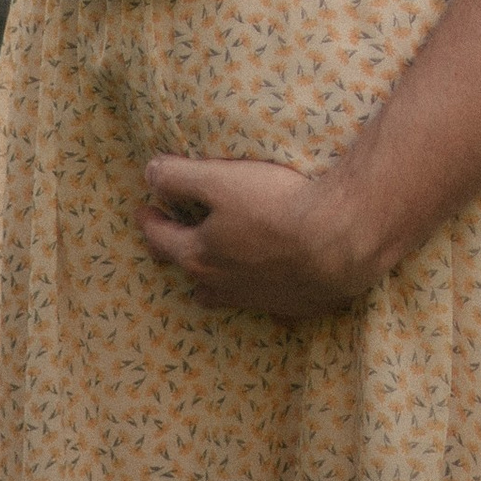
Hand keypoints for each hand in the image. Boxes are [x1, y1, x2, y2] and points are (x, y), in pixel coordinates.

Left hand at [139, 152, 378, 315]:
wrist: (338, 242)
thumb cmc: (274, 206)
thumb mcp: (220, 180)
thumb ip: (179, 176)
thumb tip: (149, 174)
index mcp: (200, 255)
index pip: (161, 238)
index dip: (149, 220)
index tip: (143, 208)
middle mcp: (224, 284)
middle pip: (189, 274)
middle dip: (176, 256)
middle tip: (170, 243)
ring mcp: (258, 300)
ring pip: (223, 296)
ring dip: (214, 284)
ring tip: (214, 273)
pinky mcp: (293, 307)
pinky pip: (270, 306)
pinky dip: (264, 295)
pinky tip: (273, 288)